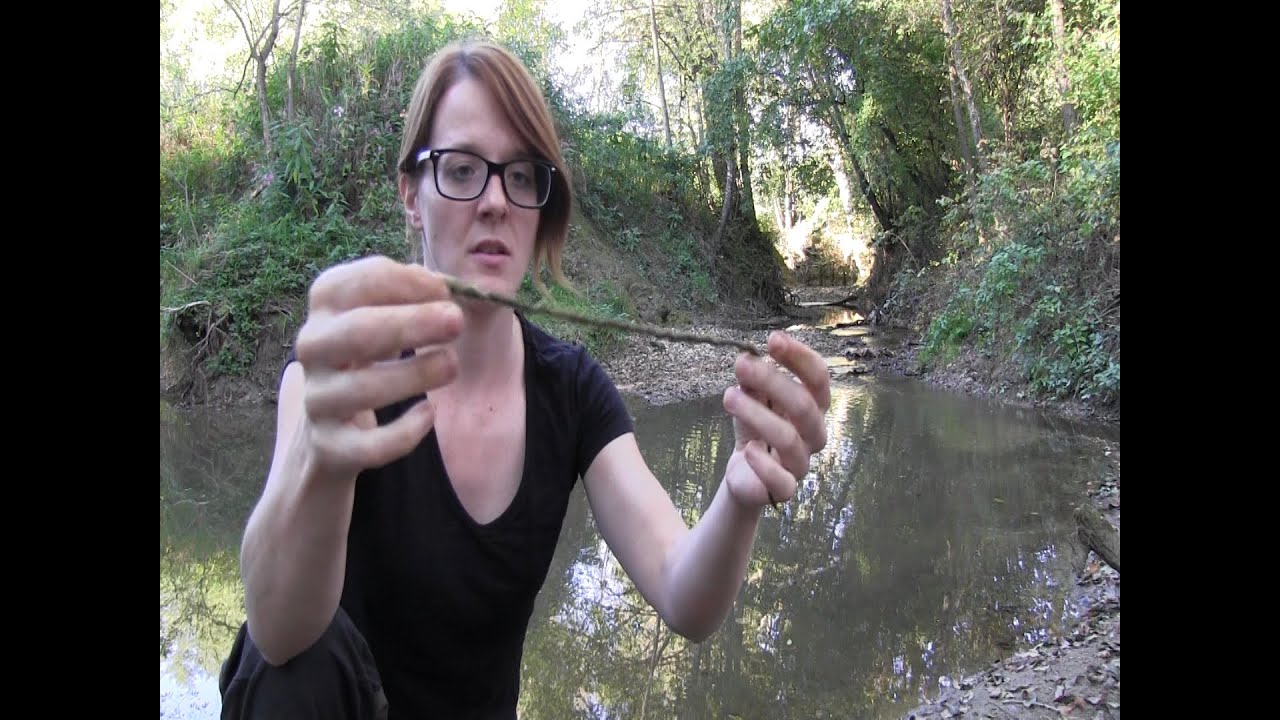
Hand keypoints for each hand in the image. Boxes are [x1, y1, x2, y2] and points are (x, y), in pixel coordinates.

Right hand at [293, 255, 462, 478]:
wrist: (330, 425)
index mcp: (324, 307)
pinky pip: (369, 445)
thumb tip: (444, 286)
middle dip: (413, 324)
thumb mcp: (383, 316)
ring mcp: (318, 399)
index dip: (404, 282)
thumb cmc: (369, 355)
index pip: (355, 284)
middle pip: (358, 331)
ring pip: (364, 388)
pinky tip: (429, 414)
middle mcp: (313, 348)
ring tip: (450, 365)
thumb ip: (411, 296)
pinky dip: (404, 432)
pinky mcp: (330, 445)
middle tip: (457, 321)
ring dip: (417, 374)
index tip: (445, 290)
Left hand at [721, 331, 830, 509]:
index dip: (800, 357)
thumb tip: (745, 357)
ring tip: (728, 397)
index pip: (818, 379)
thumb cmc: (755, 429)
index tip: (773, 339)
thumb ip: (752, 381)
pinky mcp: (784, 489)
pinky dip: (764, 464)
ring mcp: (801, 462)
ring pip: (789, 439)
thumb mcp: (752, 399)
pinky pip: (781, 480)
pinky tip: (747, 450)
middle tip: (742, 365)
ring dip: (757, 414)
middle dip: (773, 381)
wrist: (745, 473)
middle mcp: (813, 434)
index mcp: (813, 407)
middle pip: (804, 405)